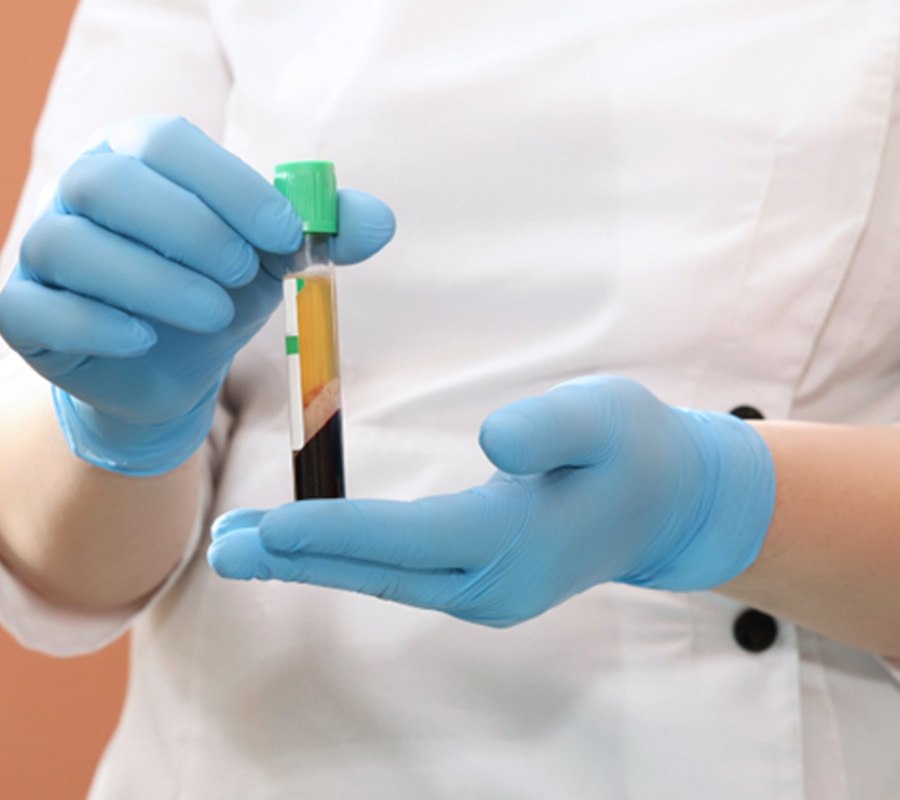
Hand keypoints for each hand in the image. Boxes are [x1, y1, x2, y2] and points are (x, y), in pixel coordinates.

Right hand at [0, 116, 394, 474]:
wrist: (171, 365)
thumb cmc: (218, 291)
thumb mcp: (275, 260)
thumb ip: (326, 234)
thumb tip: (382, 222)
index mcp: (140, 160)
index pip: (166, 142)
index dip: (228, 184)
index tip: (285, 234)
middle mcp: (82, 193)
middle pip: (110, 184)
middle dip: (189, 229)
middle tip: (244, 273)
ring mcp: (45, 251)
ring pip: (69, 244)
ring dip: (153, 280)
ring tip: (214, 314)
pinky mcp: (26, 312)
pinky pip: (36, 309)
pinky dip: (95, 323)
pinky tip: (144, 339)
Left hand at [208, 376, 774, 626]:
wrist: (668, 503)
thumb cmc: (636, 449)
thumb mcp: (606, 417)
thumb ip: (552, 428)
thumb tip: (490, 439)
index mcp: (514, 543)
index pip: (407, 541)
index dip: (334, 534)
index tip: (266, 529)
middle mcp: (490, 584)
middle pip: (378, 571)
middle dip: (298, 558)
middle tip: (221, 546)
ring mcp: (485, 592)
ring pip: (383, 576)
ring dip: (312, 560)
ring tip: (244, 543)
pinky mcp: (481, 582)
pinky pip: (400, 571)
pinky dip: (347, 556)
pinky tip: (308, 545)